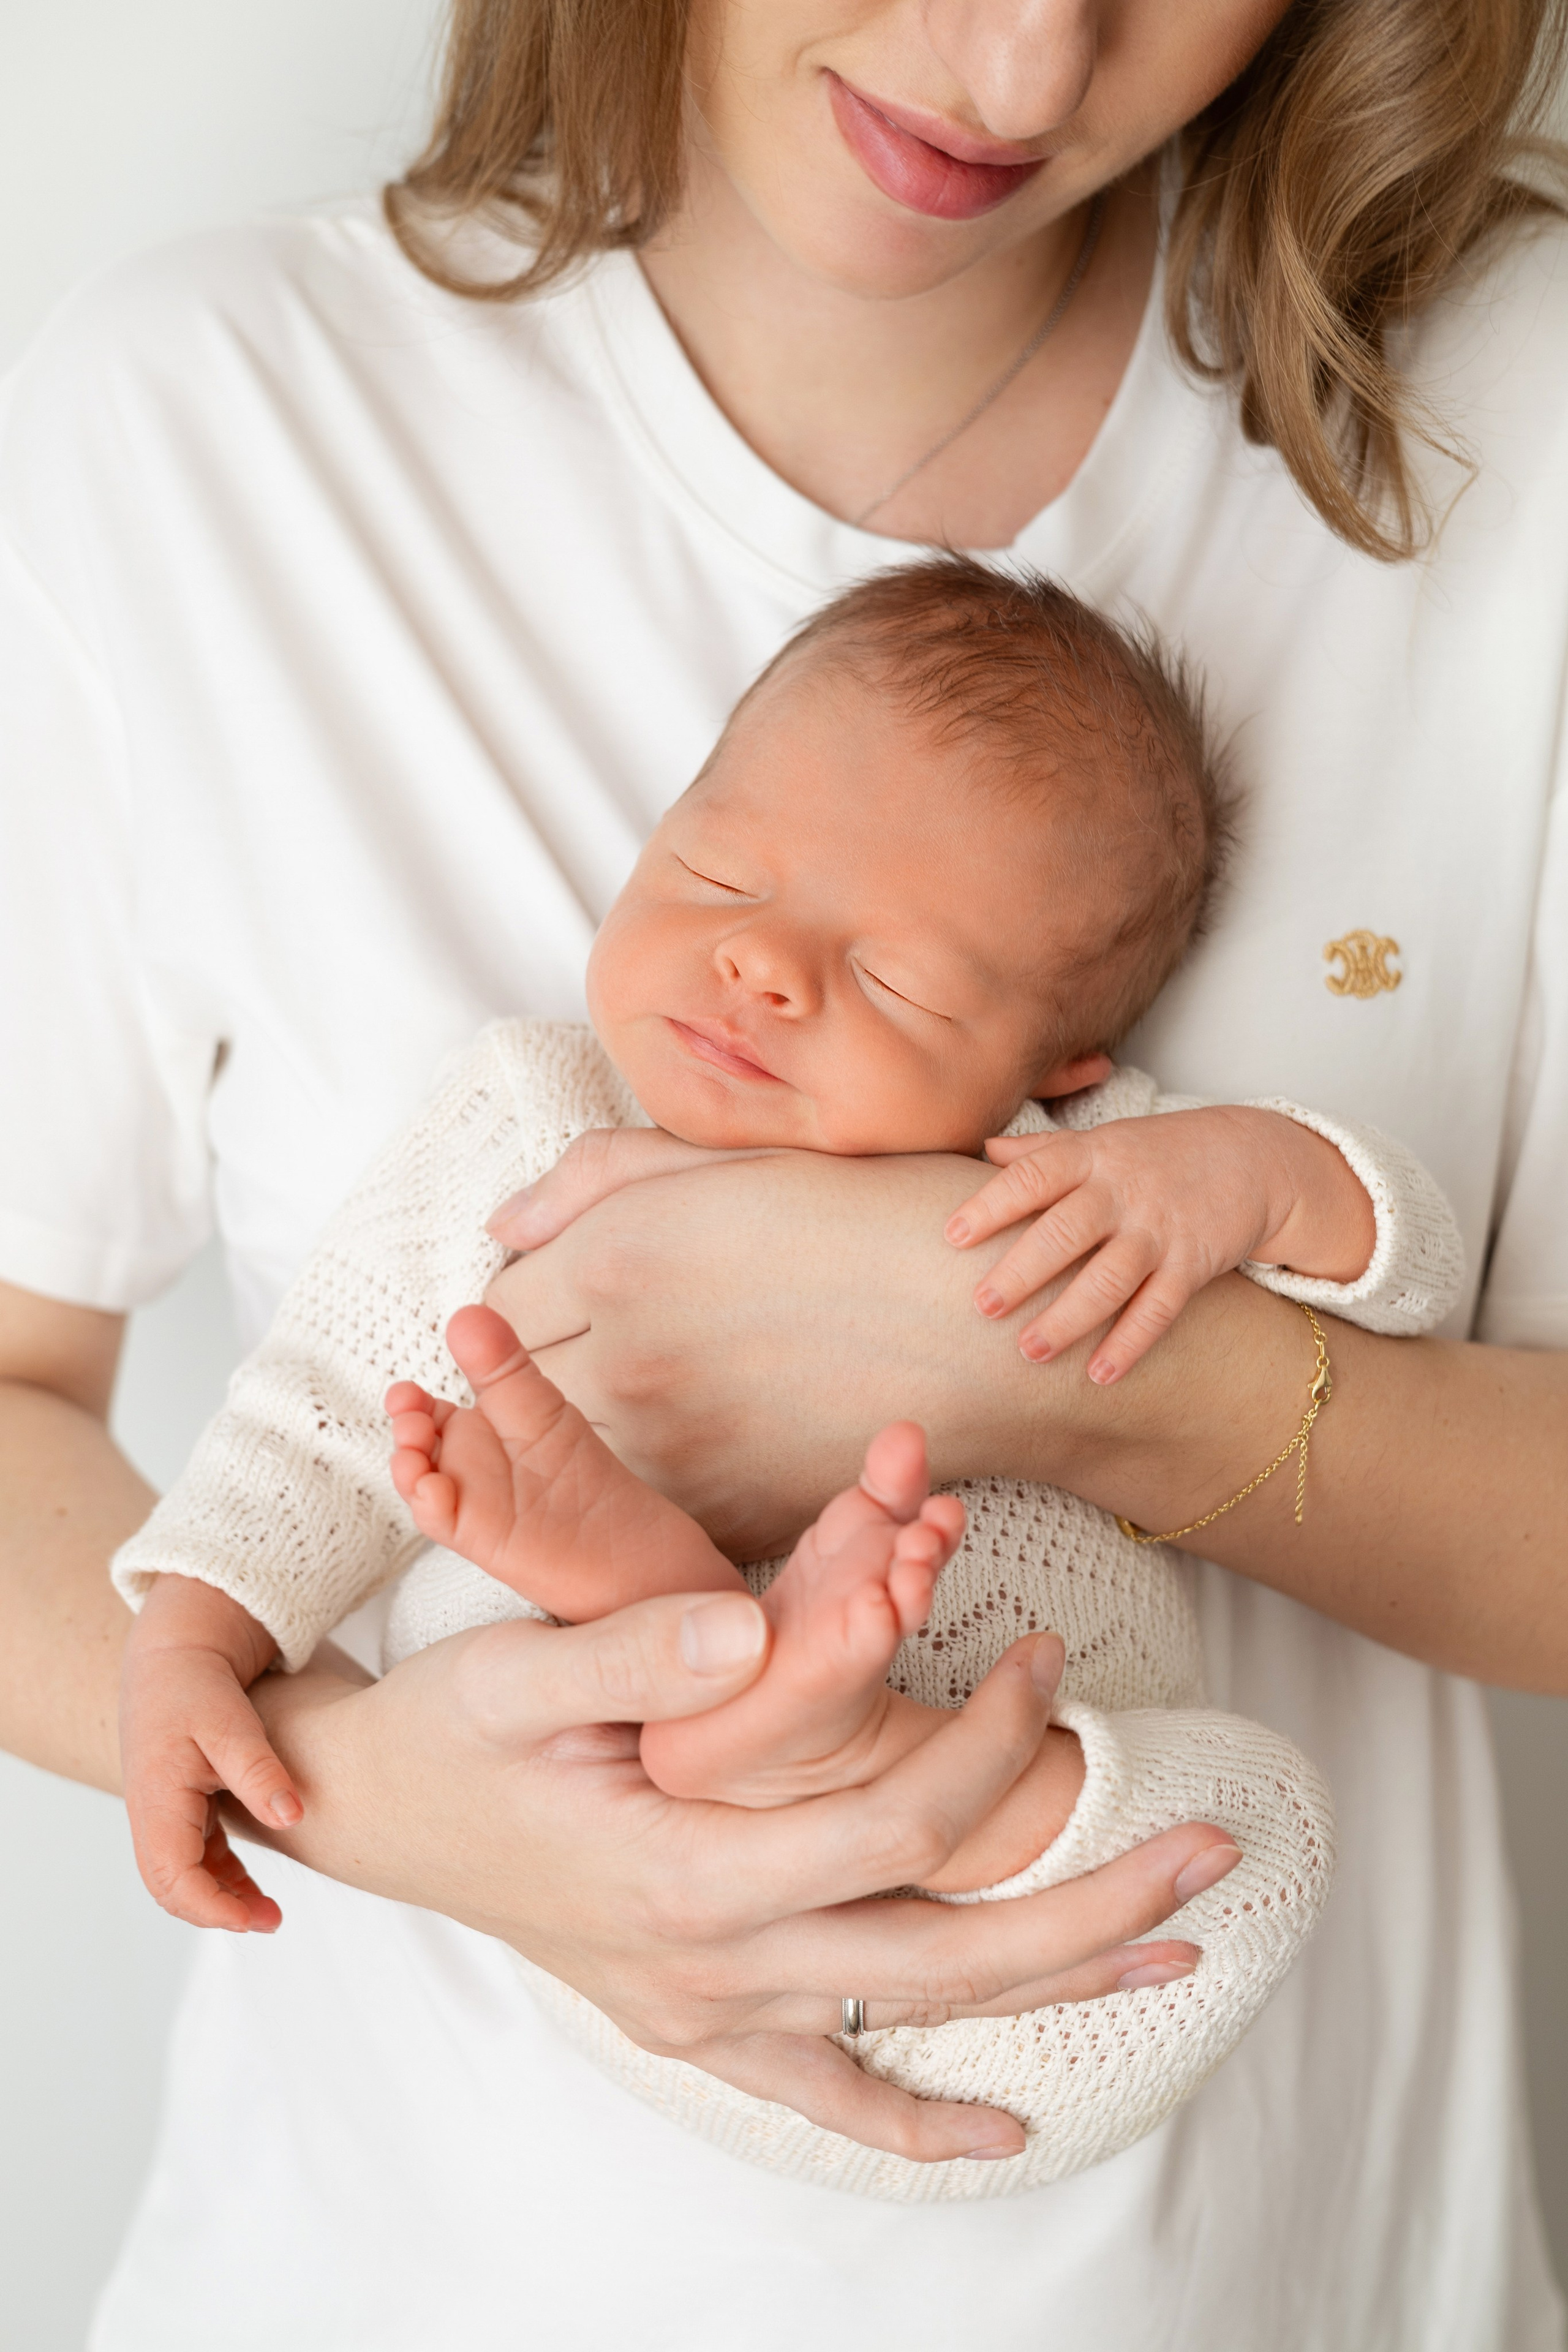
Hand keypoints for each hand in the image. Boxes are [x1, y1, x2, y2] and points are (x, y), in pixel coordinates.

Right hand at [119, 1574, 303, 1930]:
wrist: (176, 1650)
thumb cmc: (197, 1682)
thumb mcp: (230, 1722)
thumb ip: (258, 1769)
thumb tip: (292, 1816)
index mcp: (156, 1799)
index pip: (173, 1877)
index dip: (212, 1907)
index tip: (256, 1919)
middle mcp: (151, 1812)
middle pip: (171, 1885)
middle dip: (217, 1911)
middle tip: (271, 1920)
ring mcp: (162, 1809)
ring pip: (183, 1873)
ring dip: (221, 1897)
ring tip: (269, 1913)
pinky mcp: (179, 1802)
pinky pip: (194, 1853)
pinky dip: (220, 1873)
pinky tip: (253, 1884)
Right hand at [250, 1594, 1232, 2161]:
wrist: (369, 1809)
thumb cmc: (449, 1725)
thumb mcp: (522, 1668)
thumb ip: (642, 1654)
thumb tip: (751, 1634)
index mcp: (687, 1873)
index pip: (900, 1827)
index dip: (997, 1748)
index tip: (1051, 1660)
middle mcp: (711, 1968)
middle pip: (951, 1954)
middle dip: (1096, 1905)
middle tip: (1216, 1851)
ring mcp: (704, 2012)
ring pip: (911, 2024)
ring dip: (1053, 1991)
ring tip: (1176, 1952)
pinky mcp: (693, 2021)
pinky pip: (823, 2093)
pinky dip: (915, 2122)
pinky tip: (1001, 2135)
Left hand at [483, 1145, 1076, 1556]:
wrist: (988, 1321)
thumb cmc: (867, 1218)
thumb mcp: (725, 1163)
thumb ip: (596, 1180)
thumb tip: (502, 1224)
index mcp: (618, 1258)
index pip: (497, 1307)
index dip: (531, 1304)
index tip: (575, 1300)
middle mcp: (626, 1361)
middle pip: (517, 1389)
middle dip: (545, 1369)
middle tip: (615, 1349)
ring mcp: (675, 1453)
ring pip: (568, 1460)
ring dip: (590, 1435)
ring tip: (662, 1397)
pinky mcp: (727, 1516)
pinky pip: (649, 1514)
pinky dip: (661, 1487)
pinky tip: (711, 1443)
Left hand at [946, 1107, 1375, 1382]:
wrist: (1253, 1156)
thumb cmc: (1157, 1153)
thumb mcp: (1102, 1141)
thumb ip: (1042, 1151)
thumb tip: (982, 1151)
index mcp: (1092, 1156)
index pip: (1035, 1176)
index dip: (993, 1205)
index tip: (953, 1235)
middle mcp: (1123, 1191)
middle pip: (1067, 1231)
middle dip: (1023, 1270)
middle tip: (982, 1306)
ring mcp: (1160, 1229)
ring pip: (1110, 1278)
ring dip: (1069, 1318)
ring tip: (1029, 1351)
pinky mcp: (1194, 1264)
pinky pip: (1159, 1308)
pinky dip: (1131, 1342)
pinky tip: (1101, 1375)